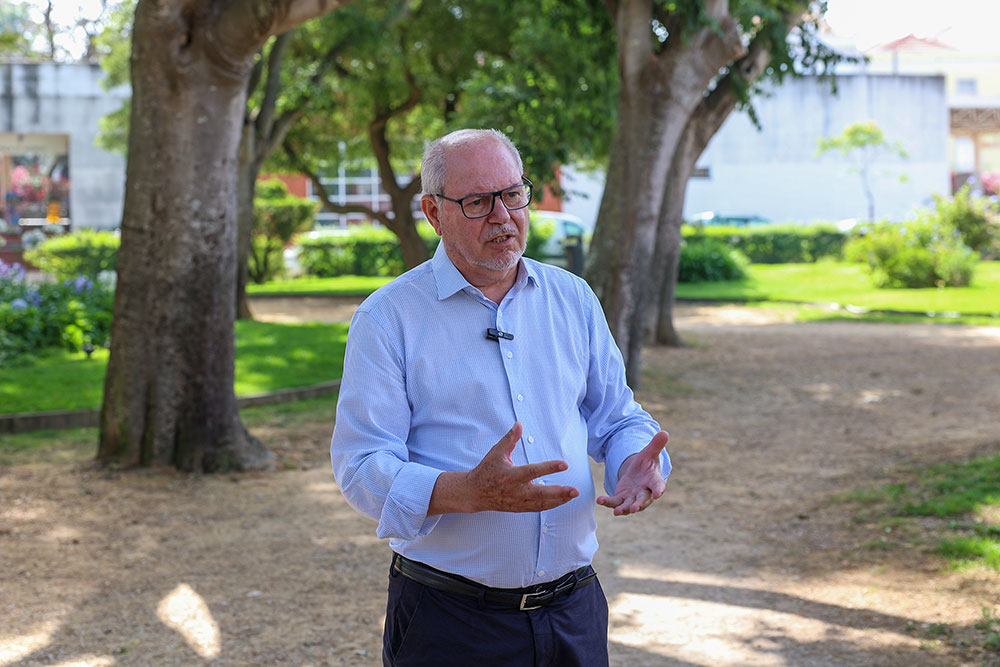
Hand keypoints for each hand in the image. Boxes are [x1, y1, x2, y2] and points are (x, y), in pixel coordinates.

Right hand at [428, 422, 578, 514]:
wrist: (474, 493)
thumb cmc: (486, 470)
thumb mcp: (496, 452)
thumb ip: (510, 439)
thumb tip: (519, 424)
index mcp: (511, 475)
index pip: (533, 471)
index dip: (549, 467)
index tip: (564, 464)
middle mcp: (516, 490)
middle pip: (541, 493)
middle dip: (559, 492)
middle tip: (575, 490)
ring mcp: (518, 501)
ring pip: (541, 503)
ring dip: (558, 500)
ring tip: (573, 494)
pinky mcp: (519, 508)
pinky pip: (537, 508)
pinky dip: (550, 506)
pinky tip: (562, 501)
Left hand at [596, 431, 668, 516]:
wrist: (638, 473)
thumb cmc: (647, 464)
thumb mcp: (650, 452)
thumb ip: (656, 444)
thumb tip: (665, 432)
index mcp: (655, 481)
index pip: (658, 486)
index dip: (659, 490)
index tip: (658, 494)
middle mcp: (645, 492)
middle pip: (643, 499)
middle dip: (638, 505)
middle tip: (634, 509)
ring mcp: (633, 497)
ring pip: (628, 505)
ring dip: (623, 509)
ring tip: (617, 513)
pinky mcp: (621, 498)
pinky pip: (615, 502)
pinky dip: (608, 502)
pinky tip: (600, 501)